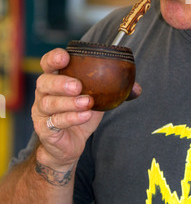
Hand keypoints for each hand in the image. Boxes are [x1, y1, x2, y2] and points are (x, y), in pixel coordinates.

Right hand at [32, 48, 102, 169]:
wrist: (68, 146)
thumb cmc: (80, 114)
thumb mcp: (97, 99)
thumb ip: (113, 91)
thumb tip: (137, 88)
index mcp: (55, 78)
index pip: (48, 63)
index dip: (54, 58)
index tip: (65, 57)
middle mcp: (44, 92)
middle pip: (44, 82)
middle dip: (61, 82)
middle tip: (78, 86)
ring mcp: (41, 111)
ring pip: (50, 102)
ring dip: (69, 102)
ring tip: (87, 102)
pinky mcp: (44, 128)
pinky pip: (55, 122)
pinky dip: (71, 118)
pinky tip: (85, 116)